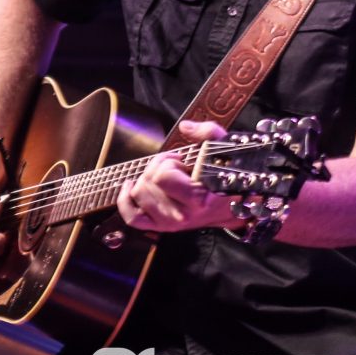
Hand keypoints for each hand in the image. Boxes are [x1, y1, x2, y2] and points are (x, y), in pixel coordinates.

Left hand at [117, 120, 238, 232]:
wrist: (230, 207)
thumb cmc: (226, 178)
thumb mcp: (223, 150)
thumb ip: (207, 133)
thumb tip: (185, 127)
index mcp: (197, 198)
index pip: (163, 177)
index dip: (167, 162)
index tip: (180, 159)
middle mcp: (181, 214)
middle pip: (148, 182)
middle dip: (158, 167)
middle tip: (175, 166)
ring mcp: (169, 222)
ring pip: (139, 194)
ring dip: (148, 179)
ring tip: (166, 176)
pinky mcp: (160, 226)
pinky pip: (132, 217)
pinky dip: (125, 201)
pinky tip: (130, 186)